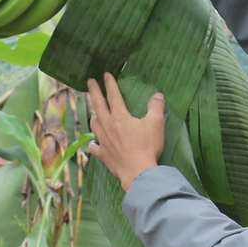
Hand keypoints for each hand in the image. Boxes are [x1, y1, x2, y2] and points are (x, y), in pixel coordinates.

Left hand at [86, 74, 165, 189]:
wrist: (137, 172)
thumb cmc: (147, 147)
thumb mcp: (156, 124)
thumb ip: (156, 107)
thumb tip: (158, 95)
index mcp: (120, 117)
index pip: (113, 96)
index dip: (109, 84)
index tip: (105, 74)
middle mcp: (108, 126)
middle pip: (97, 105)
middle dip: (93, 92)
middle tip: (89, 82)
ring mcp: (103, 141)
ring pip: (94, 124)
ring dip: (93, 115)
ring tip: (94, 111)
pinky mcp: (103, 155)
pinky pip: (94, 147)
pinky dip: (93, 143)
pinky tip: (94, 143)